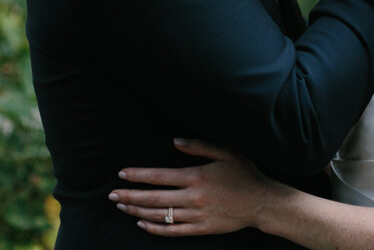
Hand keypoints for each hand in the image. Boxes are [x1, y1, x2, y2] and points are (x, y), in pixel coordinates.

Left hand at [109, 138, 280, 236]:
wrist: (261, 203)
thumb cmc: (244, 174)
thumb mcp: (226, 152)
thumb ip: (199, 146)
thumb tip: (175, 141)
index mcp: (197, 177)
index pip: (159, 176)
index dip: (138, 175)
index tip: (122, 174)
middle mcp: (193, 198)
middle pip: (153, 198)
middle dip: (129, 196)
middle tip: (111, 194)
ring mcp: (196, 216)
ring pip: (159, 215)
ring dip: (137, 211)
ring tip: (122, 206)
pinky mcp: (200, 229)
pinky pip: (172, 231)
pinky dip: (154, 229)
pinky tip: (142, 223)